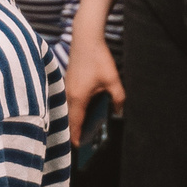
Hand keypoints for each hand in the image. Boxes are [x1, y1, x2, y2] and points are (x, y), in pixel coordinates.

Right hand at [63, 25, 124, 144]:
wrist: (86, 38)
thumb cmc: (98, 58)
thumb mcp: (112, 80)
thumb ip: (118, 99)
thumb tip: (119, 112)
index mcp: (78, 98)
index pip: (74, 123)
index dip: (76, 136)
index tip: (78, 148)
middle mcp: (69, 95)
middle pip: (70, 118)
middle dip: (75, 131)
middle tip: (83, 143)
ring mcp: (67, 88)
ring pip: (69, 110)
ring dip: (74, 120)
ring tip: (84, 130)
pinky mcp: (68, 82)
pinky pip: (69, 101)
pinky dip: (74, 109)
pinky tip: (84, 112)